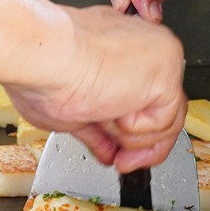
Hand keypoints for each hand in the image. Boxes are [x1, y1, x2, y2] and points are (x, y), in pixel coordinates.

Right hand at [3, 5, 186, 172]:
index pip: (144, 95)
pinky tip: (112, 112)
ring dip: (134, 140)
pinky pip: (165, 122)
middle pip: (164, 109)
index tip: (118, 154)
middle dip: (142, 147)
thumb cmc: (43, 70)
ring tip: (105, 124)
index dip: (133, 132)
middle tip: (122, 162)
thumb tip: (107, 150)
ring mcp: (161, 59)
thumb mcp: (74, 110)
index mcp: (122, 48)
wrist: (42, 57)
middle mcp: (145, 48)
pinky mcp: (167, 74)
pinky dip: (136, 131)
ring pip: (167, 120)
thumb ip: (98, 129)